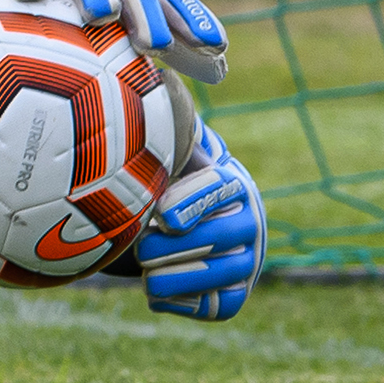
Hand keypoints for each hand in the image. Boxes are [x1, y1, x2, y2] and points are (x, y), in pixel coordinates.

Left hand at [135, 123, 264, 320]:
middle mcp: (249, 220)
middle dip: (172, 246)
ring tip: (146, 268)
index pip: (220, 189)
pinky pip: (216, 307)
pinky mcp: (236, 294)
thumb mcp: (156, 153)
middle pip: (217, 238)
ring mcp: (246, 260)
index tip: (163, 215)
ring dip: (172, 276)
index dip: (194, 202)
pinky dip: (183, 302)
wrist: (174, 225)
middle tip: (142, 247)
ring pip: (216, 276)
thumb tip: (133, 76)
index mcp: (230, 182)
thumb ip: (152, 129)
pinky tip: (158, 291)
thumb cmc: (156, 182)